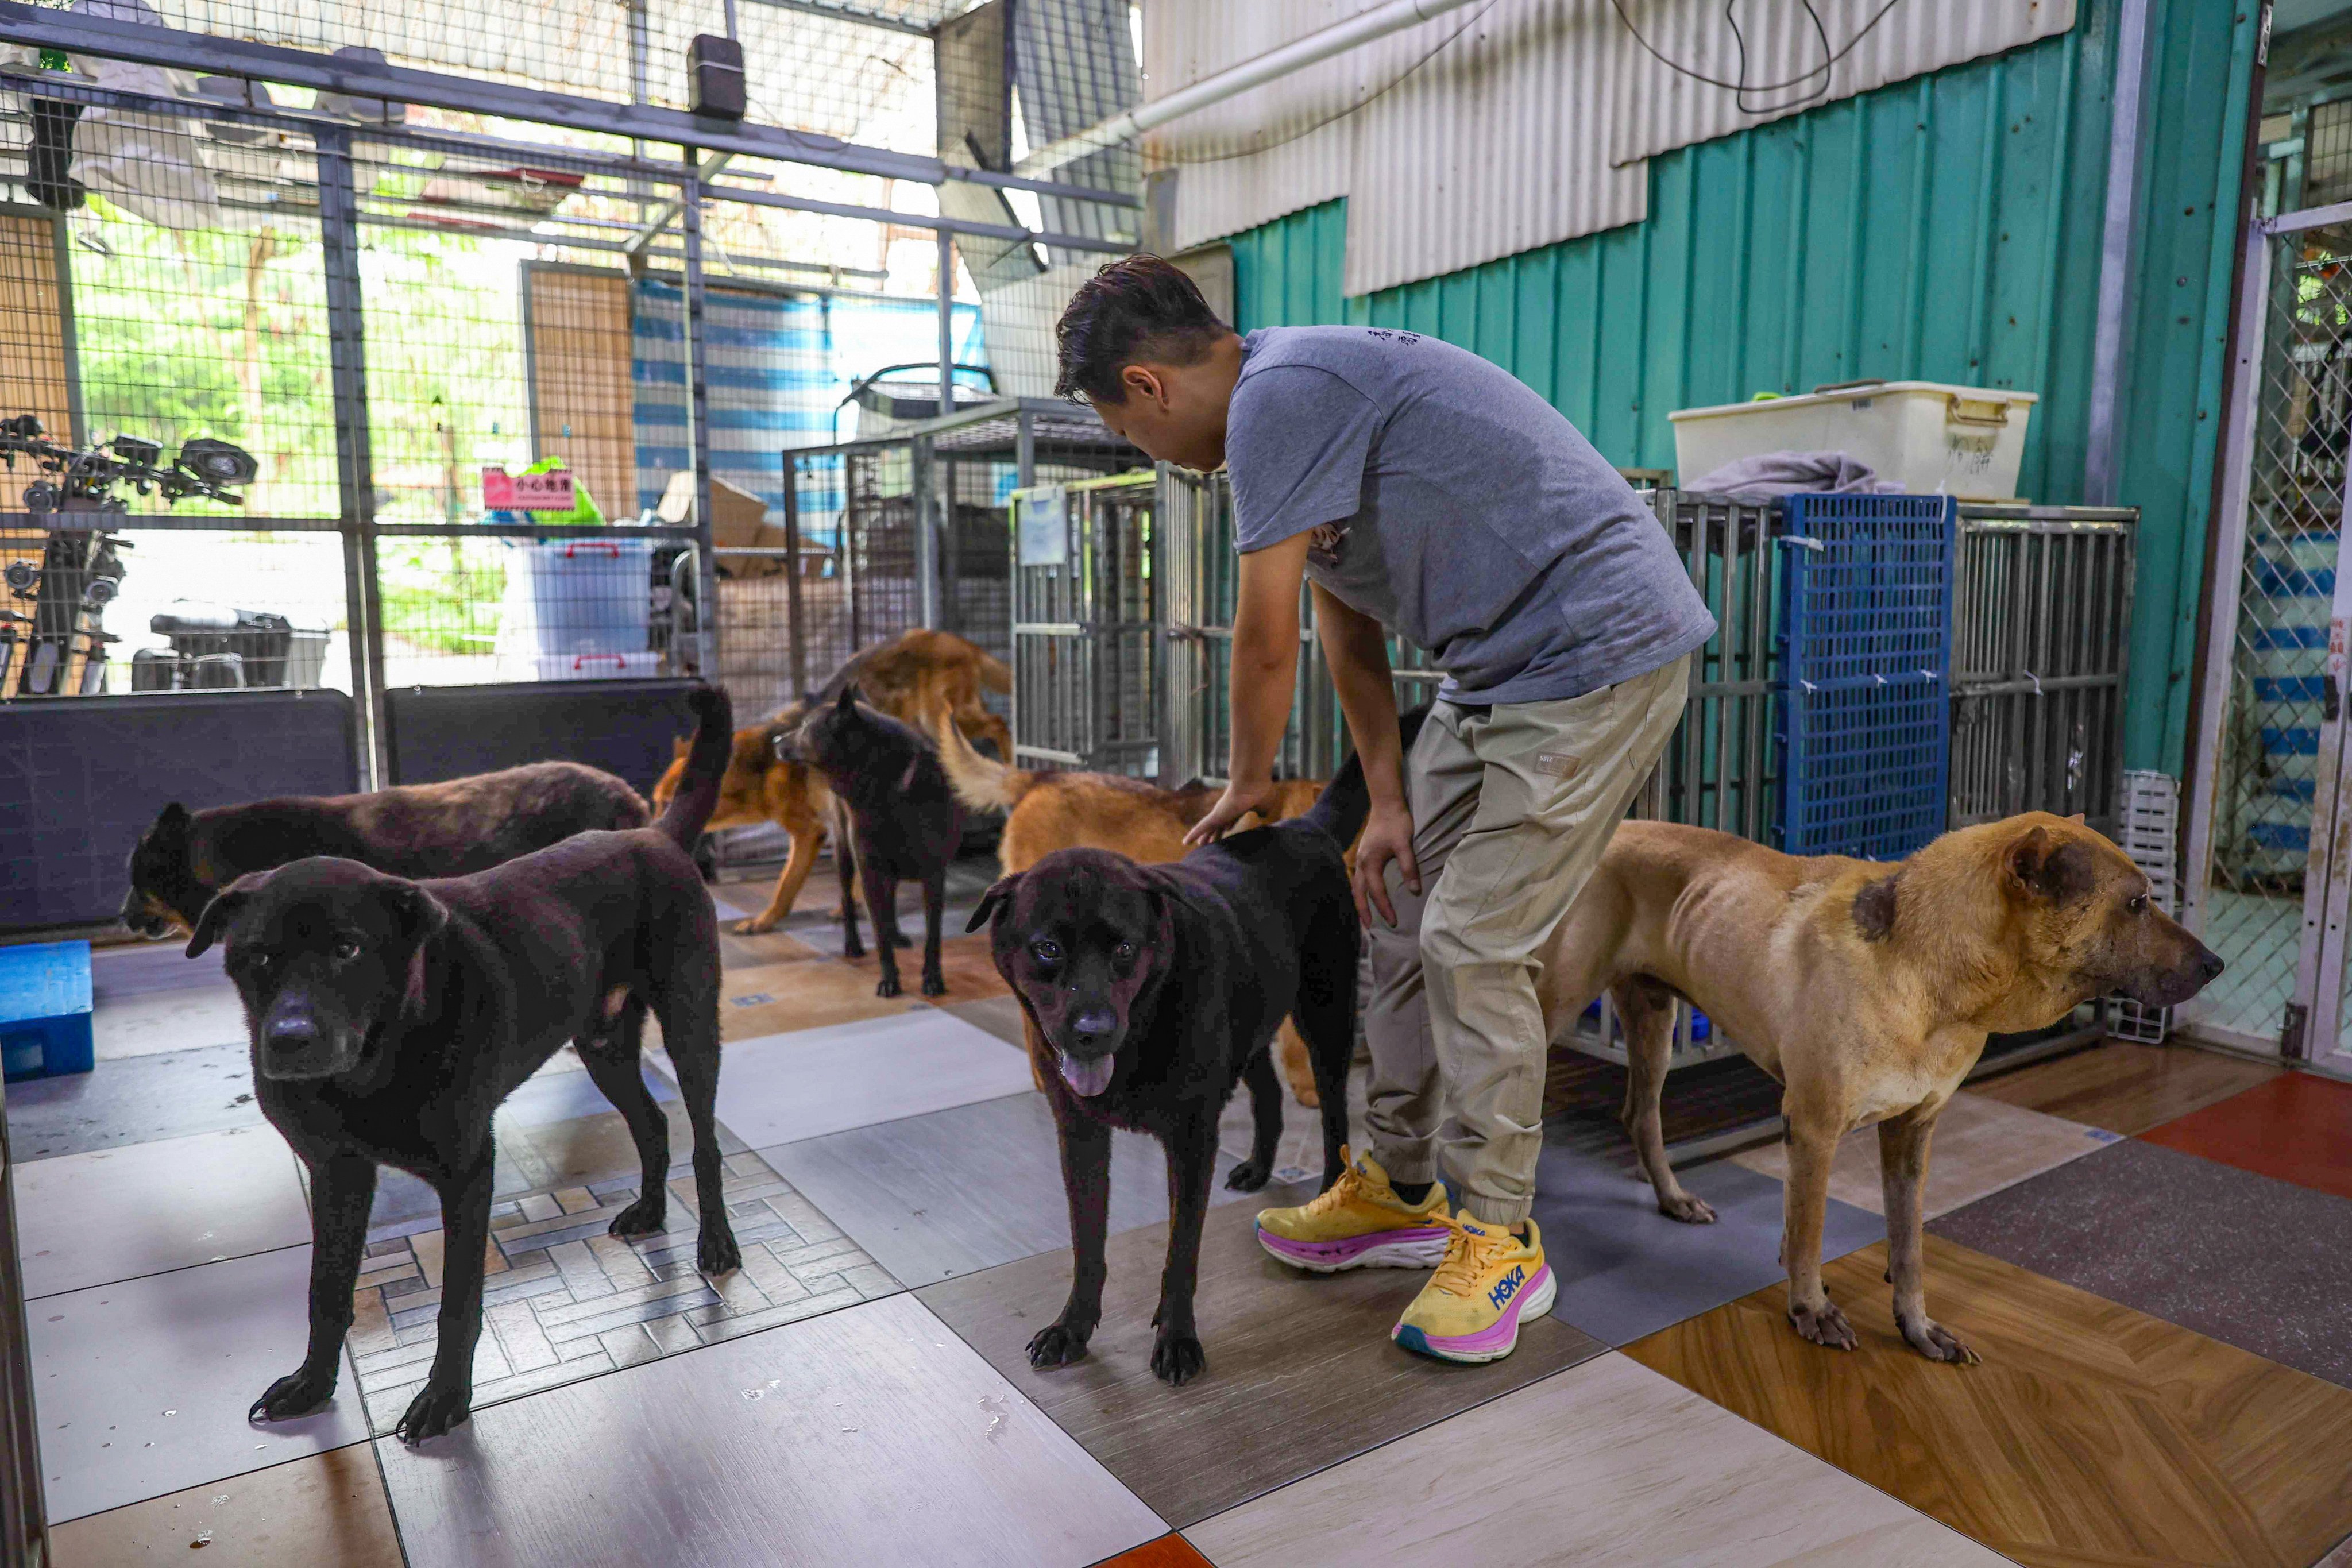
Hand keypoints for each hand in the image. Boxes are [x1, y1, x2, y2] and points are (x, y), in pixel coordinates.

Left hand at [1183, 778, 1275, 847]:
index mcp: (1240, 807)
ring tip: (1200, 845)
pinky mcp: (1214, 816)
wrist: (1251, 783)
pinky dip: (1193, 835)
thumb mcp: (1264, 805)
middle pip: (1220, 824)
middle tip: (1212, 840)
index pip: (1234, 818)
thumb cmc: (1260, 792)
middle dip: (1216, 832)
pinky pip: (1201, 828)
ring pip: (1210, 828)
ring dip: (1205, 836)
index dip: (1230, 824)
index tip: (1228, 830)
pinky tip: (1185, 842)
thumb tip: (1262, 815)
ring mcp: (1220, 813)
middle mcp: (1228, 810)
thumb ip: (1262, 810)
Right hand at [1352, 801, 1419, 927]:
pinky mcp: (1363, 855)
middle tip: (1368, 928)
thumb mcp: (1405, 845)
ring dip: (1359, 902)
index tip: (1393, 922)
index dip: (1385, 909)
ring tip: (1364, 916)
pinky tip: (1365, 894)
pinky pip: (1357, 879)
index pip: (1377, 892)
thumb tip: (1414, 891)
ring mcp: (1359, 859)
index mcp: (1370, 863)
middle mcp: (1360, 863)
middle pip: (1358, 894)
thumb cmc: (1396, 823)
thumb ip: (1409, 868)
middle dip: (1363, 911)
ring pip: (1355, 887)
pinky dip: (1360, 891)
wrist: (1386, 804)